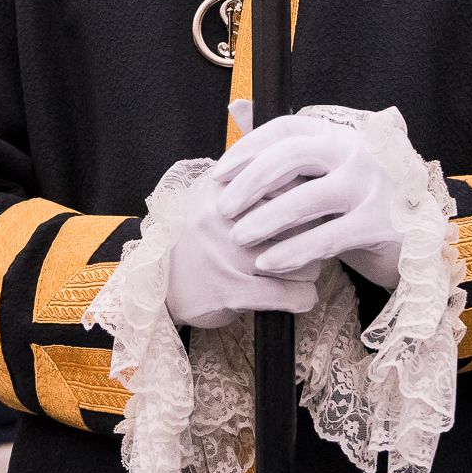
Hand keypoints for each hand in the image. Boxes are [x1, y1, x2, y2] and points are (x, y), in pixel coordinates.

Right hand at [164, 176, 316, 330]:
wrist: (158, 286)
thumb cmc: (199, 242)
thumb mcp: (215, 202)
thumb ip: (251, 185)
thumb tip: (308, 175)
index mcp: (220, 188)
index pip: (285, 183)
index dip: (306, 201)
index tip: (310, 214)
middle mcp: (221, 217)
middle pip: (297, 220)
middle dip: (313, 237)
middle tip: (310, 247)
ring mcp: (225, 254)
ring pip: (298, 258)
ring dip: (310, 269)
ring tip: (303, 273)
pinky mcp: (230, 290)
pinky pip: (288, 293)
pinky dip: (303, 297)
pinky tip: (302, 297)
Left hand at [211, 113, 409, 287]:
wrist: (409, 238)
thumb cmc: (352, 201)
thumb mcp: (318, 170)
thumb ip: (281, 144)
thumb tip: (236, 106)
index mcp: (337, 134)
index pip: (285, 127)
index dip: (247, 148)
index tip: (218, 174)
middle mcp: (357, 151)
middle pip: (292, 155)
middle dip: (250, 182)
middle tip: (223, 208)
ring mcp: (372, 185)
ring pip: (307, 199)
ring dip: (266, 219)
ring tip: (237, 237)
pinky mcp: (381, 222)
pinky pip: (326, 237)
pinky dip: (292, 251)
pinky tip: (268, 264)